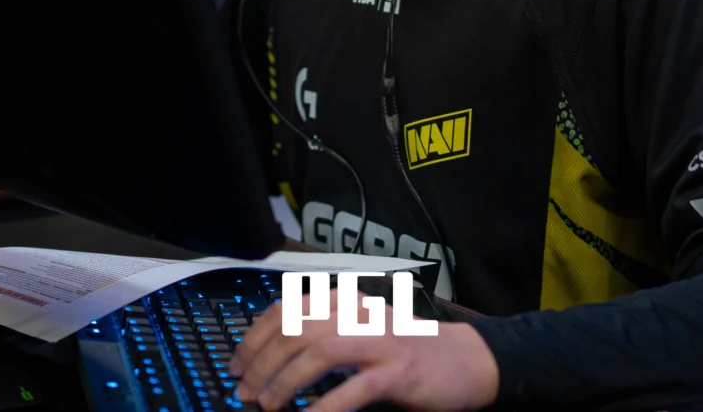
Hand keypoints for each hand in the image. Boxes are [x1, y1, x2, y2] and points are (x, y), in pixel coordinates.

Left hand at [230, 292, 498, 411]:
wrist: (466, 361)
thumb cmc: (408, 353)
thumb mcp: (361, 333)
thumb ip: (323, 338)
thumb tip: (270, 362)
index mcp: (347, 301)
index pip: (287, 309)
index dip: (254, 337)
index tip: (235, 364)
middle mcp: (360, 313)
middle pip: (297, 329)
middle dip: (262, 362)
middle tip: (245, 391)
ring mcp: (381, 340)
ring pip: (321, 351)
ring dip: (286, 380)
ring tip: (267, 405)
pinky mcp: (399, 371)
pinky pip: (355, 388)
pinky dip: (326, 405)